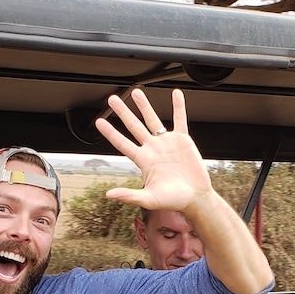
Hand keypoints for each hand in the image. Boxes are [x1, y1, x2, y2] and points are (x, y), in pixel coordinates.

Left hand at [94, 89, 211, 212]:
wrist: (195, 198)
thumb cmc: (173, 201)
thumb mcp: (149, 199)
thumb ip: (129, 195)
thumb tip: (109, 195)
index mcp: (143, 160)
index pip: (122, 143)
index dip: (110, 133)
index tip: (99, 122)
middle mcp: (152, 148)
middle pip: (134, 126)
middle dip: (123, 112)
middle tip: (113, 99)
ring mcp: (167, 143)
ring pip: (153, 119)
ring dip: (144, 106)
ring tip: (136, 92)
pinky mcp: (183, 140)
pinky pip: (180, 119)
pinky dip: (178, 106)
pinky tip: (176, 94)